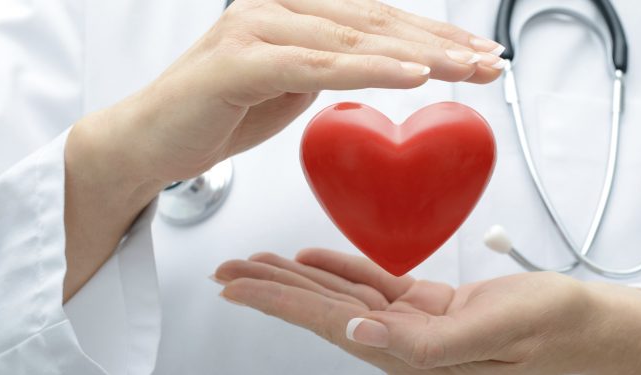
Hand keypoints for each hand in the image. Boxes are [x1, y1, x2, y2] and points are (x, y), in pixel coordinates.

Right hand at [72, 0, 505, 185]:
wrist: (151, 140)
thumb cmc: (220, 111)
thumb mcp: (289, 85)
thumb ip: (329, 66)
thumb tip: (377, 63)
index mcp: (294, 12)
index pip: (377, 19)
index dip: (432, 34)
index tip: (477, 53)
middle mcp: (277, 8)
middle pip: (375, 23)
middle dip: (440, 43)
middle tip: (489, 62)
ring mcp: (256, 29)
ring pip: (353, 41)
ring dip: (418, 54)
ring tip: (466, 68)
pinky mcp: (239, 62)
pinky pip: (316, 67)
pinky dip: (368, 71)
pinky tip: (413, 75)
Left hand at [215, 249, 640, 374]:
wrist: (597, 330)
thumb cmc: (559, 332)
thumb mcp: (498, 333)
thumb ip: (427, 345)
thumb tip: (359, 338)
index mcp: (413, 355)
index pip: (329, 323)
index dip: (278, 302)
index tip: (237, 283)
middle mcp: (405, 344)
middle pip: (324, 310)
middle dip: (273, 289)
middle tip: (229, 271)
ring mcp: (418, 326)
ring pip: (344, 296)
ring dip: (300, 278)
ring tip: (260, 264)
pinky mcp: (434, 308)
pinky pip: (378, 285)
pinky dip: (345, 269)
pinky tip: (318, 259)